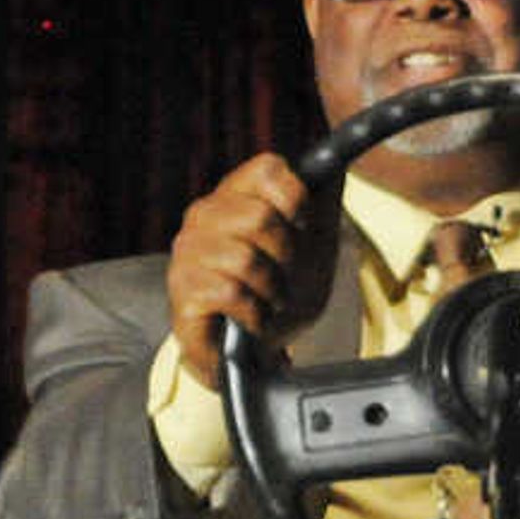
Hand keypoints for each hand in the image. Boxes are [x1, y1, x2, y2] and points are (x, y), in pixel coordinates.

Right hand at [165, 154, 333, 387]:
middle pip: (260, 216)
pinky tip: (252, 319)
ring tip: (268, 300)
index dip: (296, 201)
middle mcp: (204, 217)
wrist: (257, 353)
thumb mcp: (313, 244)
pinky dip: (254, 314)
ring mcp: (189, 254)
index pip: (268, 169)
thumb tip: (336, 166)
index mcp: (234, 194)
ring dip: (271, 289)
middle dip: (286, 256)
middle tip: (282, 276)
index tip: (302, 229)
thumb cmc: (280, 293)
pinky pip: (230, 293)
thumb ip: (322, 202)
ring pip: (245, 258)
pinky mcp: (184, 292)